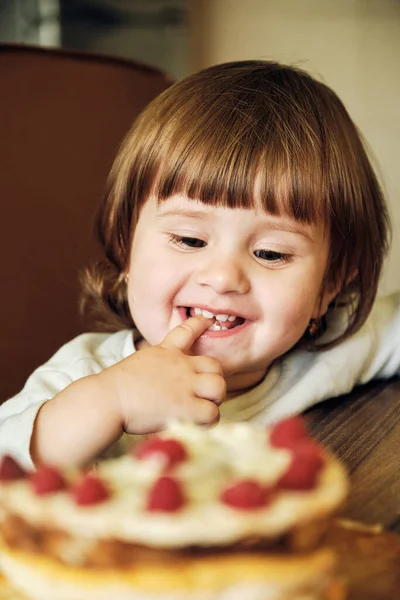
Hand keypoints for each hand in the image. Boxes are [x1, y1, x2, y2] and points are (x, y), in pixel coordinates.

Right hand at [97, 316, 225, 434]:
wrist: (109, 398)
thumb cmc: (116, 387)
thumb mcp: (139, 363)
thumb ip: (156, 367)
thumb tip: (160, 381)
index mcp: (166, 352)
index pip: (186, 331)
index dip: (200, 324)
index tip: (207, 320)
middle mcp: (180, 365)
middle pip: (215, 365)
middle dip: (214, 380)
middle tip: (204, 394)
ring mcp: (186, 384)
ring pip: (219, 387)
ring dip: (214, 400)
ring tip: (203, 409)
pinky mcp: (186, 406)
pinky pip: (212, 413)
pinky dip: (208, 420)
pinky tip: (197, 424)